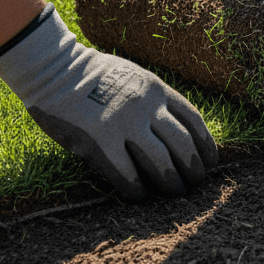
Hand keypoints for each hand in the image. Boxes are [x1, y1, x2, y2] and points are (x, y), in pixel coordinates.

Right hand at [0, 6, 216, 199]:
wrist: (53, 68)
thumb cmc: (93, 76)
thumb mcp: (135, 77)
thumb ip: (155, 100)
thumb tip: (174, 132)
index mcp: (157, 90)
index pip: (194, 122)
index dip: (206, 146)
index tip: (210, 163)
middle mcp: (146, 106)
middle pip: (183, 144)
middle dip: (193, 169)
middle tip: (194, 184)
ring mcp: (123, 123)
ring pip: (161, 161)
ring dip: (171, 182)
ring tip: (175, 193)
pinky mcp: (99, 140)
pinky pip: (126, 173)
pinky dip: (137, 188)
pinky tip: (139, 195)